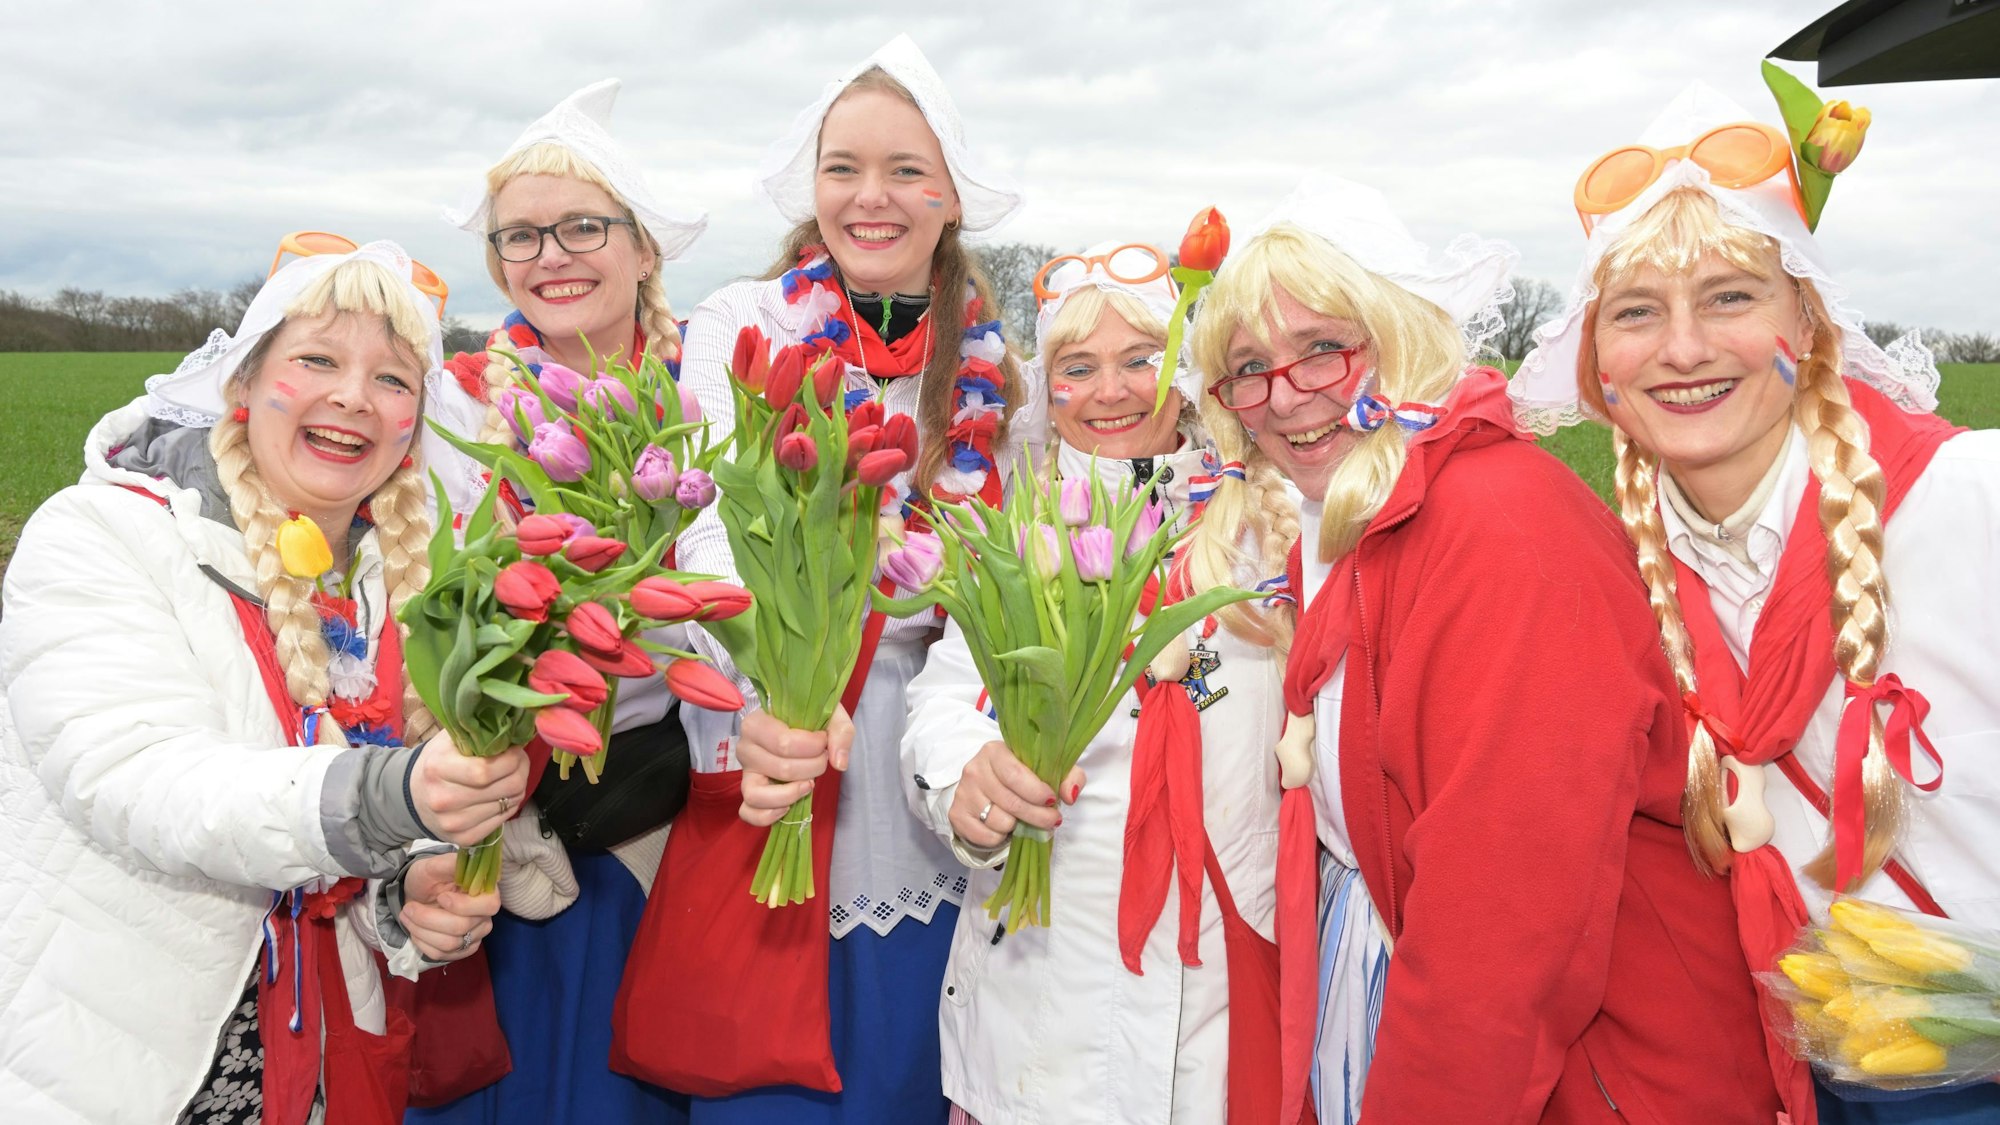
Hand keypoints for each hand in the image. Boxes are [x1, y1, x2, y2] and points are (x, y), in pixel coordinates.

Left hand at [399, 852, 499, 961]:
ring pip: (449, 943)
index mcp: (486, 892)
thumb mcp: (434, 865)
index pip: (489, 905)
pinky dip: (422, 942)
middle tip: (409, 908)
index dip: (463, 905)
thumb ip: (450, 864)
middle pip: (461, 927)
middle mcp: (485, 916)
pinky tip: (415, 929)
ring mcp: (475, 936)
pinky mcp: (461, 950)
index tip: (441, 897)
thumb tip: (466, 860)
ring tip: (407, 916)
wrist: (416, 895)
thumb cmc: (428, 878)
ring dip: (421, 930)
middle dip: (428, 918)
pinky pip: (441, 954)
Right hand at [407, 730, 530, 845]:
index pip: (486, 770)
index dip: (511, 759)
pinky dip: (509, 806)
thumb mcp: (449, 740)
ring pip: (508, 804)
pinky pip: (502, 820)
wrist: (413, 797)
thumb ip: (477, 732)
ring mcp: (453, 823)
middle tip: (520, 761)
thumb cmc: (438, 761)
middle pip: (504, 788)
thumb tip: (512, 730)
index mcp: (437, 769)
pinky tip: (502, 795)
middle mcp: (443, 799)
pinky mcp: (464, 839)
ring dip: (518, 788)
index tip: (515, 749)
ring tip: (510, 777)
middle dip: (521, 770)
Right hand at [737, 706, 854, 827]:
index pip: (785, 743)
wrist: (797, 726)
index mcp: (757, 722)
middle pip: (781, 769)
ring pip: (758, 795)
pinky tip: (788, 806)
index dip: (813, 747)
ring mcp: (745, 773)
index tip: (823, 740)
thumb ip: (840, 731)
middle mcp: (745, 748)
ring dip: (791, 794)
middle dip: (813, 768)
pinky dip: (769, 815)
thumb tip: (839, 763)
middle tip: (822, 759)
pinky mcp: (749, 793)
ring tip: (808, 784)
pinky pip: (749, 813)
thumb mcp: (830, 714)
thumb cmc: (808, 720)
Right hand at [948, 740, 1084, 849]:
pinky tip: (1004, 827)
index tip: (1053, 801)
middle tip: (1051, 821)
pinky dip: (1000, 838)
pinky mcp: (956, 815)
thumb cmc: (1021, 775)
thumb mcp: (1048, 768)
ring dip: (1017, 827)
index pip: (1015, 774)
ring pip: (999, 822)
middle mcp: (974, 769)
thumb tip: (1069, 796)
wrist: (986, 784)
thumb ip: (1068, 776)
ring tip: (1021, 819)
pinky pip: (986, 837)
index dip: (1037, 792)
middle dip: (1037, 816)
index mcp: (995, 751)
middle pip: (1010, 802)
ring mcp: (963, 793)